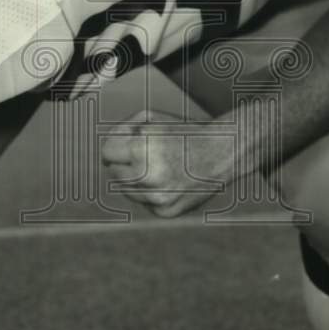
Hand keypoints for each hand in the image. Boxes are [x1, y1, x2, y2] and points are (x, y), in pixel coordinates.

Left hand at [101, 109, 234, 217]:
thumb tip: (106, 151)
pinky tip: (169, 180)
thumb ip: (123, 130)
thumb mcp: (152, 118)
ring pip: (127, 190)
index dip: (115, 145)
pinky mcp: (165, 211)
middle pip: (114, 173)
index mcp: (140, 149)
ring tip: (159, 166)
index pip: (106, 153)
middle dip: (125, 163)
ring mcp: (157, 197)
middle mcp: (147, 176)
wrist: (222, 153)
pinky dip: (151, 192)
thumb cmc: (186, 132)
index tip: (124, 143)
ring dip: (136, 179)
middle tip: (145, 154)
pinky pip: (144, 202)